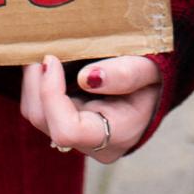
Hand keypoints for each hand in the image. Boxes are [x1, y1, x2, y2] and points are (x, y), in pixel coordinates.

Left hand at [19, 54, 160, 164]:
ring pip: (38, 117)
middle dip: (36, 84)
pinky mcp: (70, 129)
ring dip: (34, 84)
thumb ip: (125, 73)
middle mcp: (96, 146)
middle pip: (46, 122)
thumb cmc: (156, 76)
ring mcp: (80, 140)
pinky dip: (39, 87)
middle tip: (40, 47)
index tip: (51, 59)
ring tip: (43, 52)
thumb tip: (86, 78)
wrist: (158, 87)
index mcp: (118, 134)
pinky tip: (48, 65)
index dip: (51, 95)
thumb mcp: (150, 68)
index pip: (67, 129)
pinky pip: (42, 111)